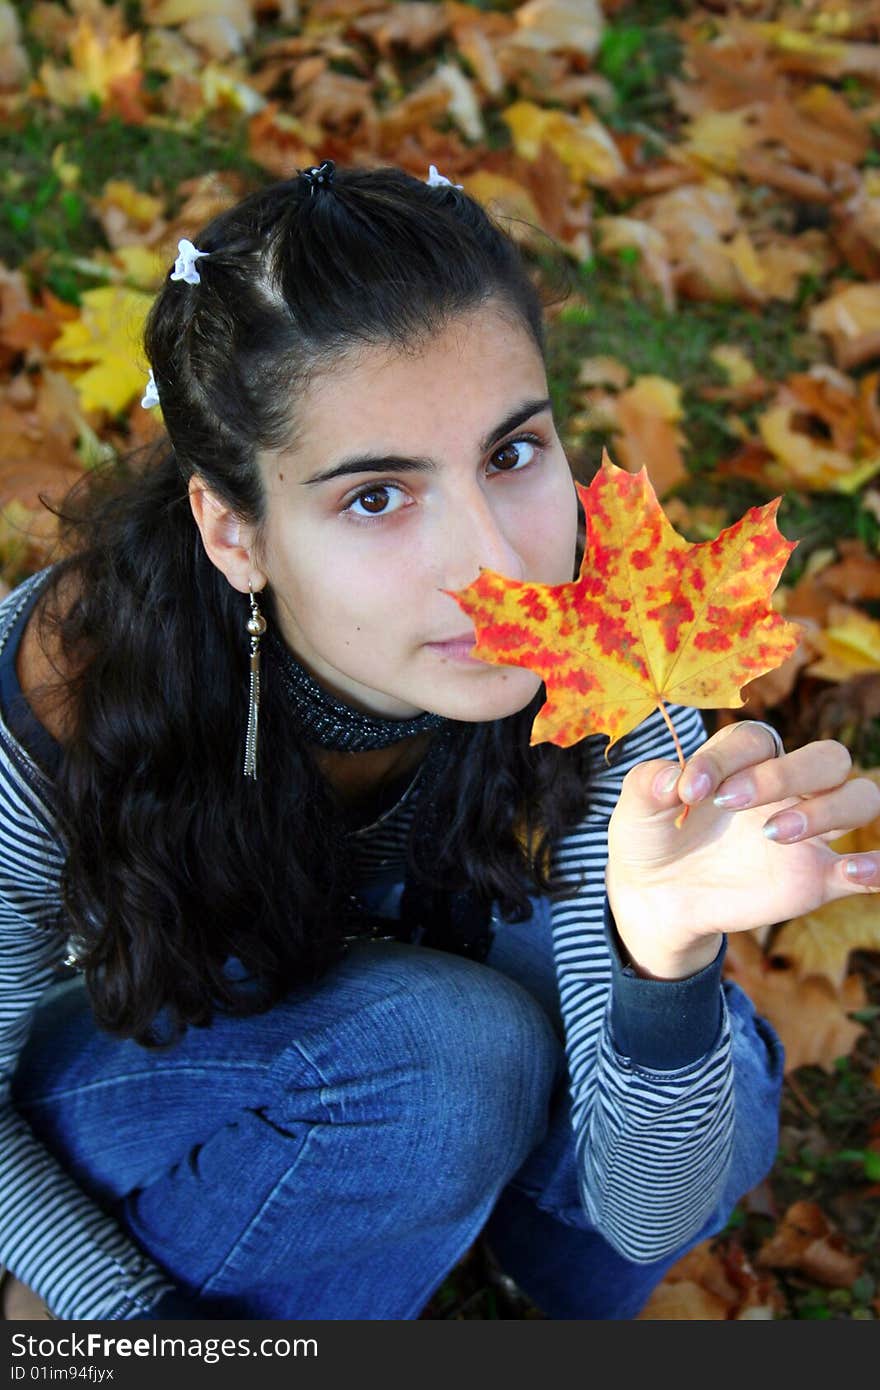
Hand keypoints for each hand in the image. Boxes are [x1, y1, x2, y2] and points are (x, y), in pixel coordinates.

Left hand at [605, 720, 879, 980]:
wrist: (656, 898)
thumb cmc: (652, 839)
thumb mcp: (635, 810)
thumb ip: (647, 785)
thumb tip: (670, 779)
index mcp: (744, 761)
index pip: (756, 740)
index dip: (724, 758)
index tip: (686, 791)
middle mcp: (785, 788)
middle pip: (827, 757)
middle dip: (786, 774)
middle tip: (730, 805)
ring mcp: (808, 832)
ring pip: (860, 798)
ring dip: (830, 810)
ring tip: (774, 835)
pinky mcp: (817, 878)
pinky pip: (868, 867)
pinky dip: (874, 866)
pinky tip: (854, 870)